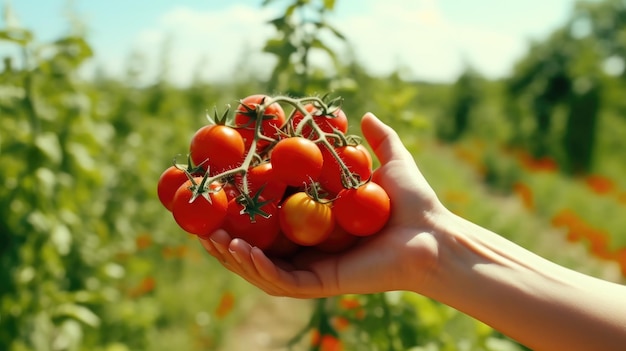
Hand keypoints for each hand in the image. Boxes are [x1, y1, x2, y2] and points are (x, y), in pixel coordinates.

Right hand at [199, 112, 445, 297]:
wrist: (435, 234)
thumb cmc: (414, 203)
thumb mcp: (389, 163)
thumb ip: (377, 140)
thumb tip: (362, 114)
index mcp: (318, 228)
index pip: (271, 223)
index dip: (243, 212)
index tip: (218, 195)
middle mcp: (311, 251)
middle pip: (258, 249)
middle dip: (225, 239)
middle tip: (197, 223)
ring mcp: (314, 270)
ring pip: (262, 269)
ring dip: (232, 255)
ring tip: (209, 238)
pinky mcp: (321, 283)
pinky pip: (281, 280)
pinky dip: (257, 268)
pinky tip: (238, 249)